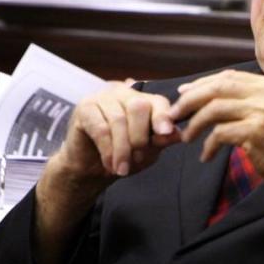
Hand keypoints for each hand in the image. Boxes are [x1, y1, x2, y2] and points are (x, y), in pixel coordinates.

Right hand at [56, 80, 182, 180]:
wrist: (90, 169)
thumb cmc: (122, 156)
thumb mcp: (147, 151)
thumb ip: (161, 141)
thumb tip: (178, 134)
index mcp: (143, 100)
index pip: (158, 101)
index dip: (163, 116)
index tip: (166, 132)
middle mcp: (124, 93)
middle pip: (139, 107)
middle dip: (140, 137)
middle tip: (137, 159)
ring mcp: (102, 98)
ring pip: (119, 120)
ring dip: (123, 149)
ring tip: (123, 169)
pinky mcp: (85, 108)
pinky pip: (101, 129)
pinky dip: (108, 150)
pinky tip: (111, 165)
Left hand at [169, 70, 263, 220]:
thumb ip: (248, 100)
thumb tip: (206, 92)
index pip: (228, 77)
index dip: (202, 84)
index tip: (183, 94)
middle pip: (217, 88)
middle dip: (190, 100)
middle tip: (174, 114)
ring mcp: (262, 112)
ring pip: (214, 109)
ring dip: (195, 124)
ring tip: (187, 137)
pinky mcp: (255, 132)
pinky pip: (219, 134)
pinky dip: (208, 145)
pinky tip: (206, 155)